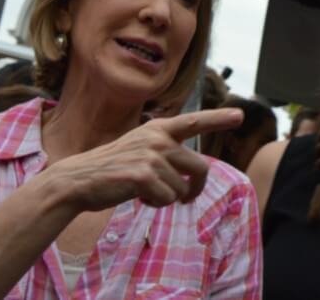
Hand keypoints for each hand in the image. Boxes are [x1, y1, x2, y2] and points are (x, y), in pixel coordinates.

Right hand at [47, 108, 243, 211]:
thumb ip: (166, 152)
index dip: (219, 119)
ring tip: (146, 193)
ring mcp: (151, 156)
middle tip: (185, 198)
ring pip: (182, 189)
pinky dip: (156, 205)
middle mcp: (158, 139)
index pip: (194, 122)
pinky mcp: (144, 176)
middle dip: (196, 188)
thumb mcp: (140, 149)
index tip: (240, 115)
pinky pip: (168, 200)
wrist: (79, 180)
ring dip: (168, 198)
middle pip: (200, 168)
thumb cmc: (112, 168)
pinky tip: (138, 198)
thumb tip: (193, 174)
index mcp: (158, 129)